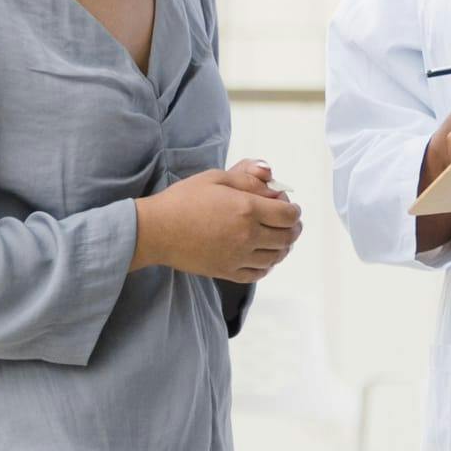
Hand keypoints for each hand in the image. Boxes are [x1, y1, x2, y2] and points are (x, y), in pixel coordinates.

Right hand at [132, 159, 302, 280]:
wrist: (156, 230)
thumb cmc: (184, 199)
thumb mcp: (217, 177)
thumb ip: (249, 180)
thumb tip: (274, 186)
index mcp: (246, 209)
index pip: (287, 214)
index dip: (293, 209)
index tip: (288, 205)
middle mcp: (247, 235)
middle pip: (287, 236)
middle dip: (293, 227)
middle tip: (289, 221)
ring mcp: (238, 257)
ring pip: (276, 256)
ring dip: (283, 246)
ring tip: (277, 236)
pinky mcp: (227, 271)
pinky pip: (258, 273)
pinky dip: (267, 264)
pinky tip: (263, 255)